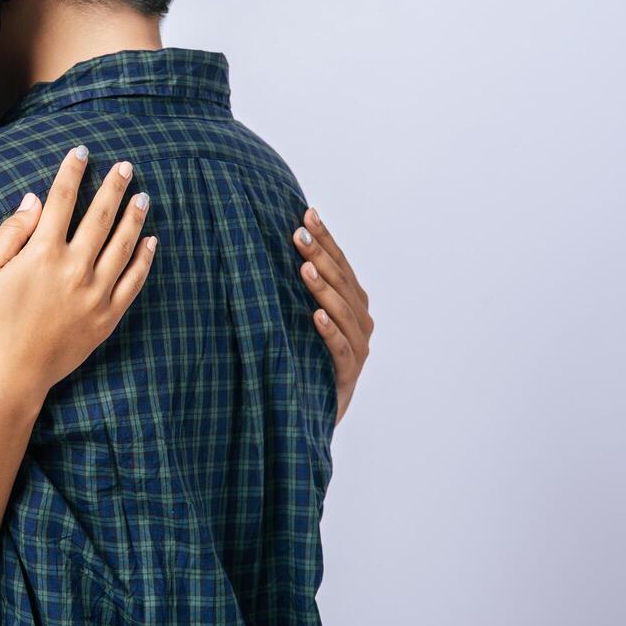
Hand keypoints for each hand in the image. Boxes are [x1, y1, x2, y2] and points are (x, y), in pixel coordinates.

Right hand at [0, 145, 157, 402]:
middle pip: (100, 216)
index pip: (62, 199)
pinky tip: (150, 242)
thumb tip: (34, 201)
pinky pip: (133, 282)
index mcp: (42, 253)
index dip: (72, 171)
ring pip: (123, 245)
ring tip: (142, 196)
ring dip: (134, 217)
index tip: (81, 152)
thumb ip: (11, 234)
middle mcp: (74, 268)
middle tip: (126, 166)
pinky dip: (144, 259)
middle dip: (113, 186)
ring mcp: (95, 293)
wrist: (10, 376)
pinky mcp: (107, 317)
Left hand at [292, 209, 372, 426]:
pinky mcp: (346, 375)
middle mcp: (360, 322)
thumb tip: (265, 246)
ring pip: (345, 312)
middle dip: (321, 255)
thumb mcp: (296, 319)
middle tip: (298, 233)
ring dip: (324, 289)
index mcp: (352, 303)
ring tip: (304, 268)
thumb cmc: (301, 358)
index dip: (326, 239)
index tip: (306, 213)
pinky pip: (340, 350)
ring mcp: (357, 349)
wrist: (309, 413)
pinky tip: (315, 316)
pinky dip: (330, 332)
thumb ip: (295, 289)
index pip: (340, 263)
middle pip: (342, 282)